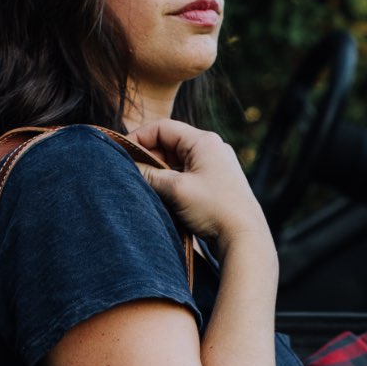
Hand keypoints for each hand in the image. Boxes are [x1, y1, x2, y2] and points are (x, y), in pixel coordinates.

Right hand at [131, 119, 272, 255]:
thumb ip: (149, 175)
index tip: (121, 154)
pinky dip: (173, 183)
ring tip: (147, 188)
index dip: (138, 138)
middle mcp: (213, 149)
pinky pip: (188, 176)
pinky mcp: (218, 184)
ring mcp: (217, 166)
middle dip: (149, 157)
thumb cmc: (214, 209)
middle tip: (133, 174)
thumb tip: (130, 167)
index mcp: (204, 141)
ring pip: (178, 162)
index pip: (162, 128)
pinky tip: (164, 198)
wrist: (245, 238)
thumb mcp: (175, 189)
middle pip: (170, 144)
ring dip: (160, 173)